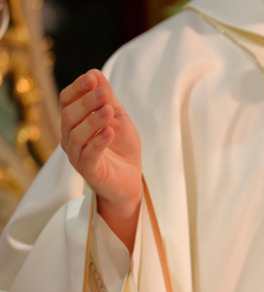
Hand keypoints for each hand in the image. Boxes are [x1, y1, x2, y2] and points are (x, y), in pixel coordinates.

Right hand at [60, 69, 141, 249]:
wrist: (130, 179)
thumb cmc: (121, 147)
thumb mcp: (118, 118)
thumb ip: (107, 99)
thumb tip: (95, 73)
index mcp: (74, 122)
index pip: (67, 100)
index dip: (77, 88)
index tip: (92, 78)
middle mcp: (70, 138)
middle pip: (69, 115)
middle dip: (86, 102)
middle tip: (104, 94)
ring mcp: (77, 155)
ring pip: (77, 135)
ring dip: (93, 120)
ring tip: (109, 111)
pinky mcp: (89, 171)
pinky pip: (89, 155)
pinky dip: (98, 142)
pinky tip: (110, 132)